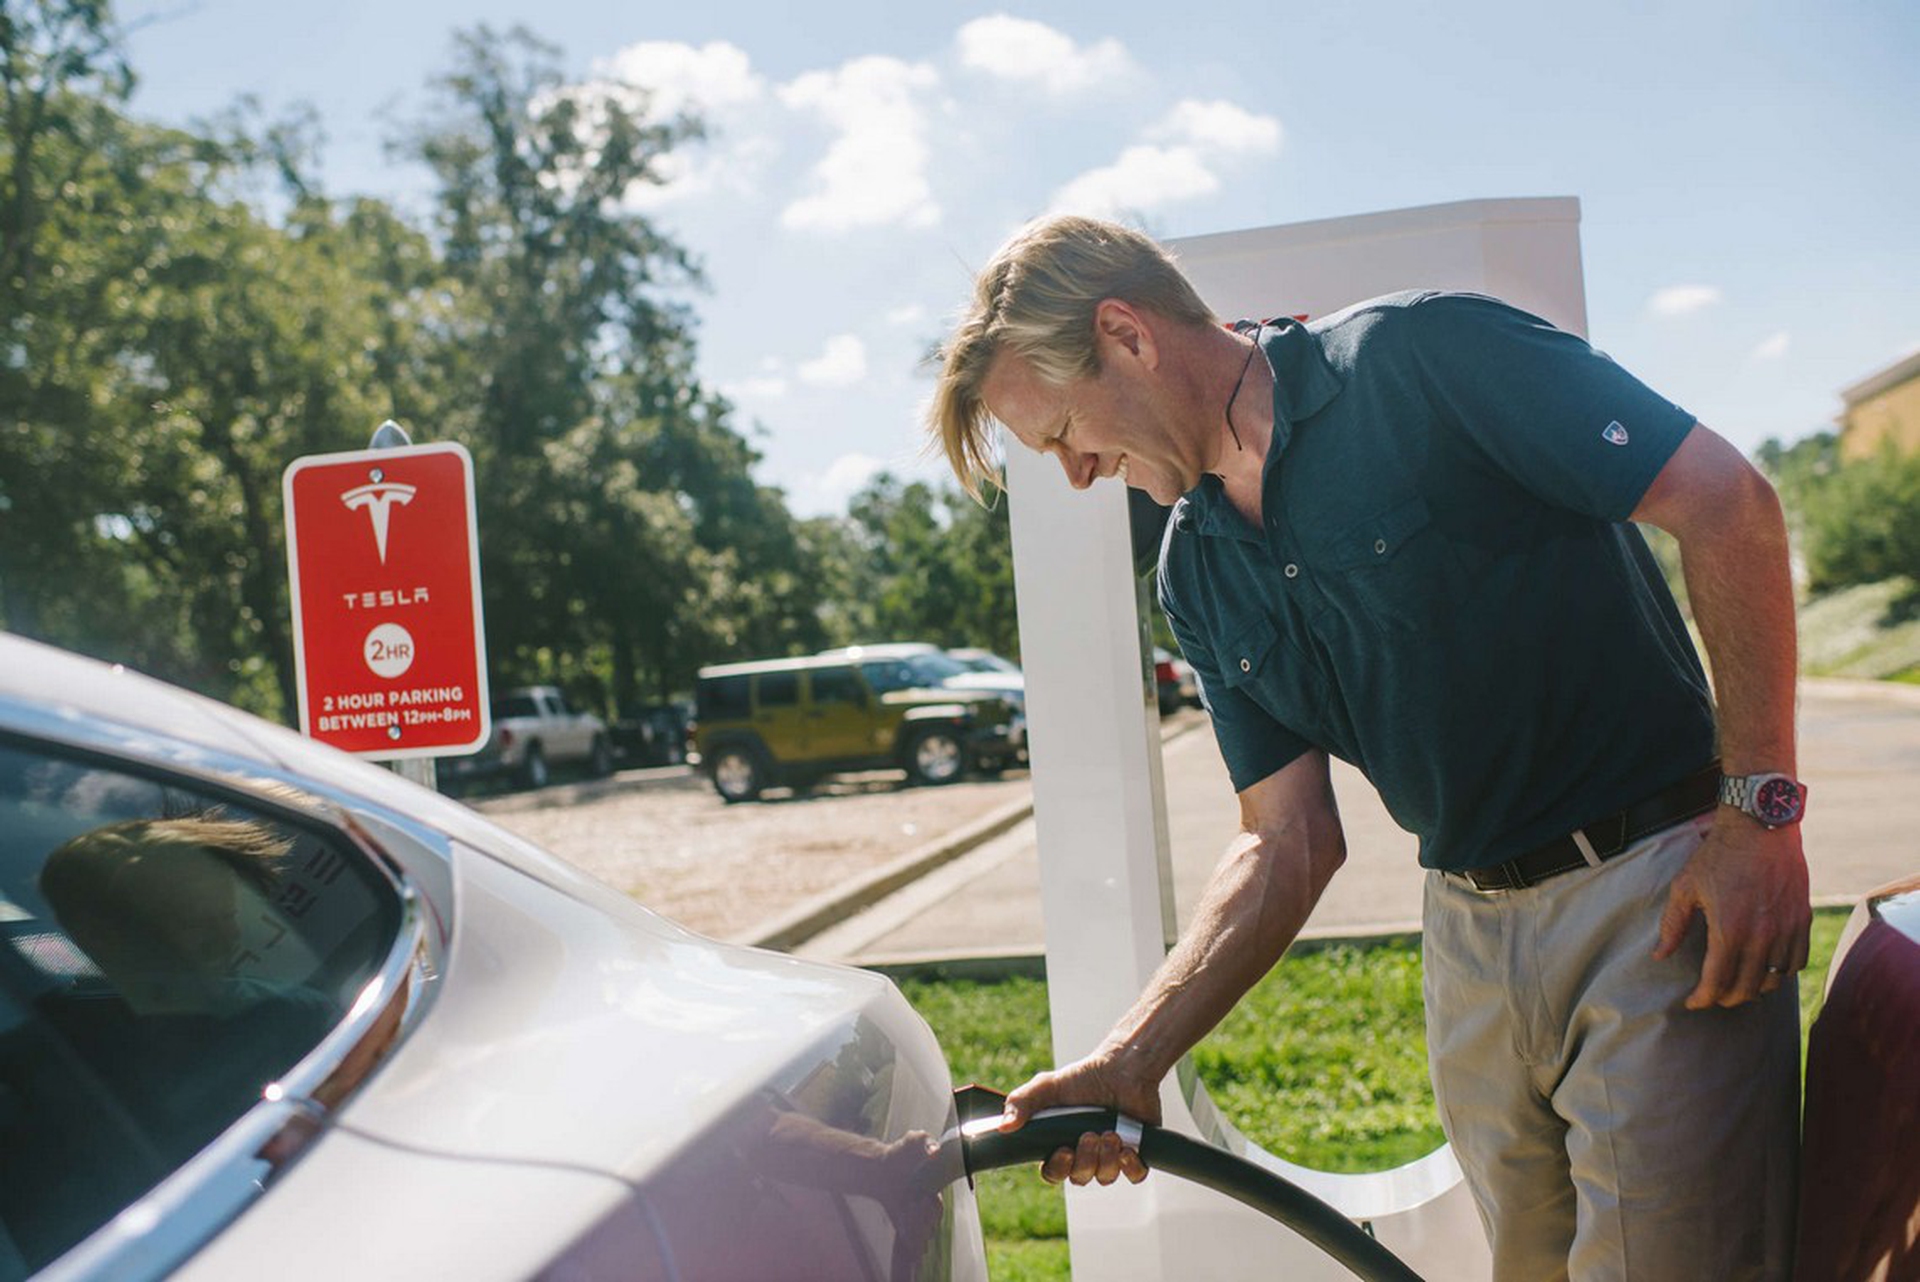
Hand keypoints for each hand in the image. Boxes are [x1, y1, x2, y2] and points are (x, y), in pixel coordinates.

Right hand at [999, 1051, 1159, 1186]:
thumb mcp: (1046, 1087)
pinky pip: (1135, 1175)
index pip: (1054, 1173)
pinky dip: (1131, 1166)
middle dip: (1085, 1160)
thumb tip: (1003, 1126)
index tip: (1063, 1151)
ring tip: (1110, 1134)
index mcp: (1060, 1145)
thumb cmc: (1083, 1078)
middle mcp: (1085, 1155)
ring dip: (1107, 1159)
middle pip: (1080, 1177)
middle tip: (1089, 1135)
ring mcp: (1110, 1156)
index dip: (1058, 1169)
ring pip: (1105, 1177)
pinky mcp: (1136, 1154)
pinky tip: (1127, 1149)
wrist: (1122, 1067)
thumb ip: (1021, 1102)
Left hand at [1653, 816, 1811, 1008]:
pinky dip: (1781, 974)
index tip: (1693, 1003)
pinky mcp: (1803, 920)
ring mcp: (1787, 929)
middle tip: (1713, 996)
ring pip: (1774, 980)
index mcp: (1729, 930)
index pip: (1717, 982)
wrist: (1761, 827)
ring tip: (1738, 986)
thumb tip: (1659, 955)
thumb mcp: (1685, 887)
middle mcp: (1762, 935)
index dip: (1703, 998)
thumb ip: (1673, 925)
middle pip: (1746, 988)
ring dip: (1754, 989)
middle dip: (1726, 999)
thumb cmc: (1718, 855)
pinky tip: (1766, 970)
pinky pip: (1796, 962)